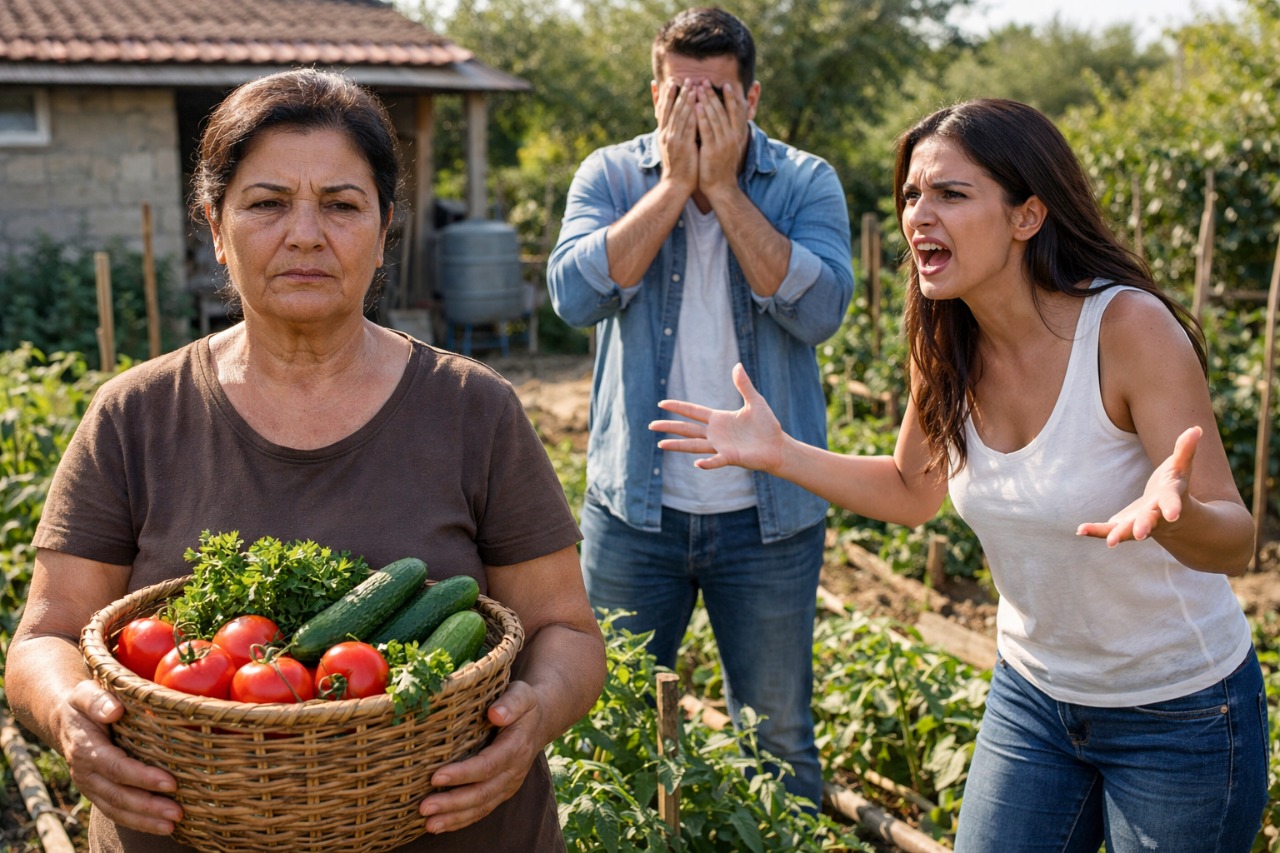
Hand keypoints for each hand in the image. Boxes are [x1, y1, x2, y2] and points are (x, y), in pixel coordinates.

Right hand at [58, 680, 181, 834]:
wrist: (63, 719)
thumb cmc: (83, 703)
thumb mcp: (85, 693)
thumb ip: (98, 701)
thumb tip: (115, 711)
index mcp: (86, 749)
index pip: (116, 768)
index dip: (142, 777)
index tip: (170, 782)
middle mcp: (86, 773)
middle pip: (118, 795)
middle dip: (148, 806)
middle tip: (178, 813)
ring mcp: (91, 786)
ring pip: (117, 809)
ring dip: (145, 820)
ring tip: (173, 825)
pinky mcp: (98, 792)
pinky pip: (116, 811)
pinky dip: (137, 822)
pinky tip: (160, 826)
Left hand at [418, 680, 542, 832]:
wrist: (539, 721)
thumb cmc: (522, 705)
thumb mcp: (522, 694)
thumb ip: (512, 703)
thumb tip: (495, 713)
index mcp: (516, 747)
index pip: (488, 765)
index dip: (463, 774)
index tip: (436, 777)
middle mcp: (514, 771)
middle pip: (483, 792)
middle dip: (453, 803)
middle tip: (424, 807)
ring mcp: (508, 785)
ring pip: (481, 806)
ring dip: (454, 817)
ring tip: (429, 824)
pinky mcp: (501, 792)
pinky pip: (482, 810)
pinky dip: (461, 820)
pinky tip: (440, 825)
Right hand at [650, 363, 783, 472]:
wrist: (778, 446)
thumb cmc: (767, 425)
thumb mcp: (755, 401)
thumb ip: (744, 385)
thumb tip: (737, 365)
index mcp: (719, 419)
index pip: (693, 411)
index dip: (678, 407)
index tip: (661, 404)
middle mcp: (715, 433)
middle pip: (687, 429)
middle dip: (669, 426)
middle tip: (651, 425)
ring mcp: (721, 446)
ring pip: (694, 445)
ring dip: (678, 445)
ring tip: (661, 445)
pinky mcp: (730, 458)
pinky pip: (716, 460)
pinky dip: (708, 463)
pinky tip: (697, 463)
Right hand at [655, 78, 697, 194]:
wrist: (675, 185)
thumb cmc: (678, 168)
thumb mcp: (673, 149)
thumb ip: (675, 135)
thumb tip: (678, 124)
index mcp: (663, 134)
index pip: (663, 111)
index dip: (667, 96)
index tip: (672, 83)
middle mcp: (666, 134)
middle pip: (672, 109)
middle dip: (678, 93)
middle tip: (685, 78)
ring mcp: (673, 139)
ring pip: (680, 115)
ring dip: (686, 99)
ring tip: (692, 86)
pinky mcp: (682, 145)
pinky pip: (688, 125)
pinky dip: (692, 112)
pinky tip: (697, 103)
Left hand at [695, 80, 749, 198]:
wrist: (721, 188)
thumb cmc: (721, 168)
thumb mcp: (729, 148)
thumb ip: (728, 134)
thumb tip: (727, 122)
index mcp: (737, 136)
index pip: (736, 112)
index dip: (732, 98)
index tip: (727, 85)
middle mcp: (732, 137)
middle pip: (723, 111)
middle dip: (714, 94)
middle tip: (706, 80)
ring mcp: (723, 143)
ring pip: (715, 117)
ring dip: (707, 101)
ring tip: (699, 87)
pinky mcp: (712, 150)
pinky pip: (707, 130)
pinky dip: (702, 117)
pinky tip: (697, 106)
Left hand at [1077, 425, 1200, 545]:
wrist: (1170, 517)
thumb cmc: (1173, 486)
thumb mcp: (1180, 468)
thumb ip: (1185, 450)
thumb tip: (1196, 429)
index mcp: (1169, 499)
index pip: (1171, 502)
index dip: (1172, 507)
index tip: (1172, 515)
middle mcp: (1155, 515)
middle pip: (1150, 521)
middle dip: (1145, 526)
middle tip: (1140, 534)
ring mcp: (1139, 523)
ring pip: (1128, 530)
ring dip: (1118, 534)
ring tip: (1110, 541)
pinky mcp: (1123, 526)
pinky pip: (1108, 530)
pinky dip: (1095, 531)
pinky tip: (1080, 530)